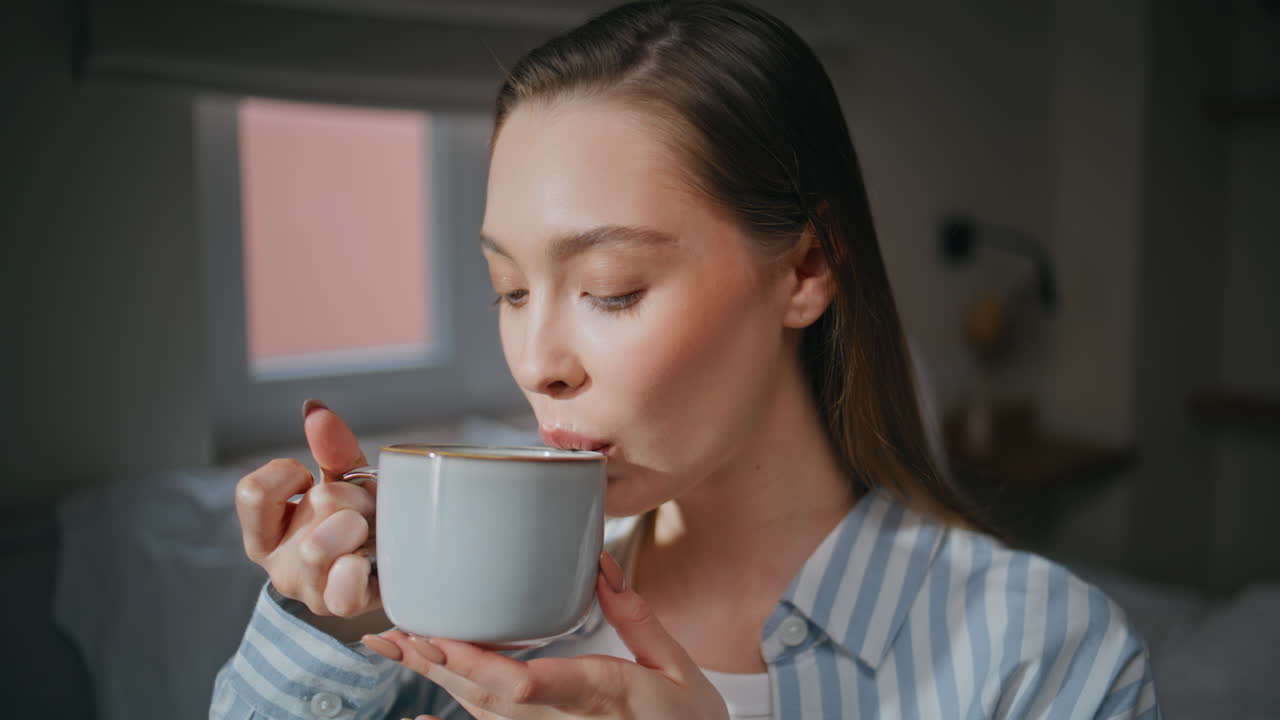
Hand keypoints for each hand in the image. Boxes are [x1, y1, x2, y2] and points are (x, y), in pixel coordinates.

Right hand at [234, 399, 380, 616]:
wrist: (396, 567)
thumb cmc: (360, 518)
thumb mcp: (345, 479)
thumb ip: (331, 448)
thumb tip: (314, 409)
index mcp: (266, 534)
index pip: (253, 492)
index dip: (290, 474)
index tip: (312, 479)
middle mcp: (280, 568)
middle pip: (313, 505)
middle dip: (353, 495)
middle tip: (367, 506)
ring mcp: (310, 593)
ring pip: (319, 547)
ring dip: (360, 525)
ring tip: (371, 532)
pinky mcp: (343, 609)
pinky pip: (342, 589)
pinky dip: (359, 567)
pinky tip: (371, 560)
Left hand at [362, 551, 729, 719]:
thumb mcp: (677, 665)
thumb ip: (636, 616)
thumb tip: (599, 564)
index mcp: (597, 694)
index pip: (522, 685)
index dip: (472, 664)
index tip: (436, 637)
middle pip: (483, 697)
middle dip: (434, 664)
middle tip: (391, 634)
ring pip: (481, 712)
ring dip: (436, 680)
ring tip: (397, 647)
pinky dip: (453, 711)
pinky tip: (418, 712)